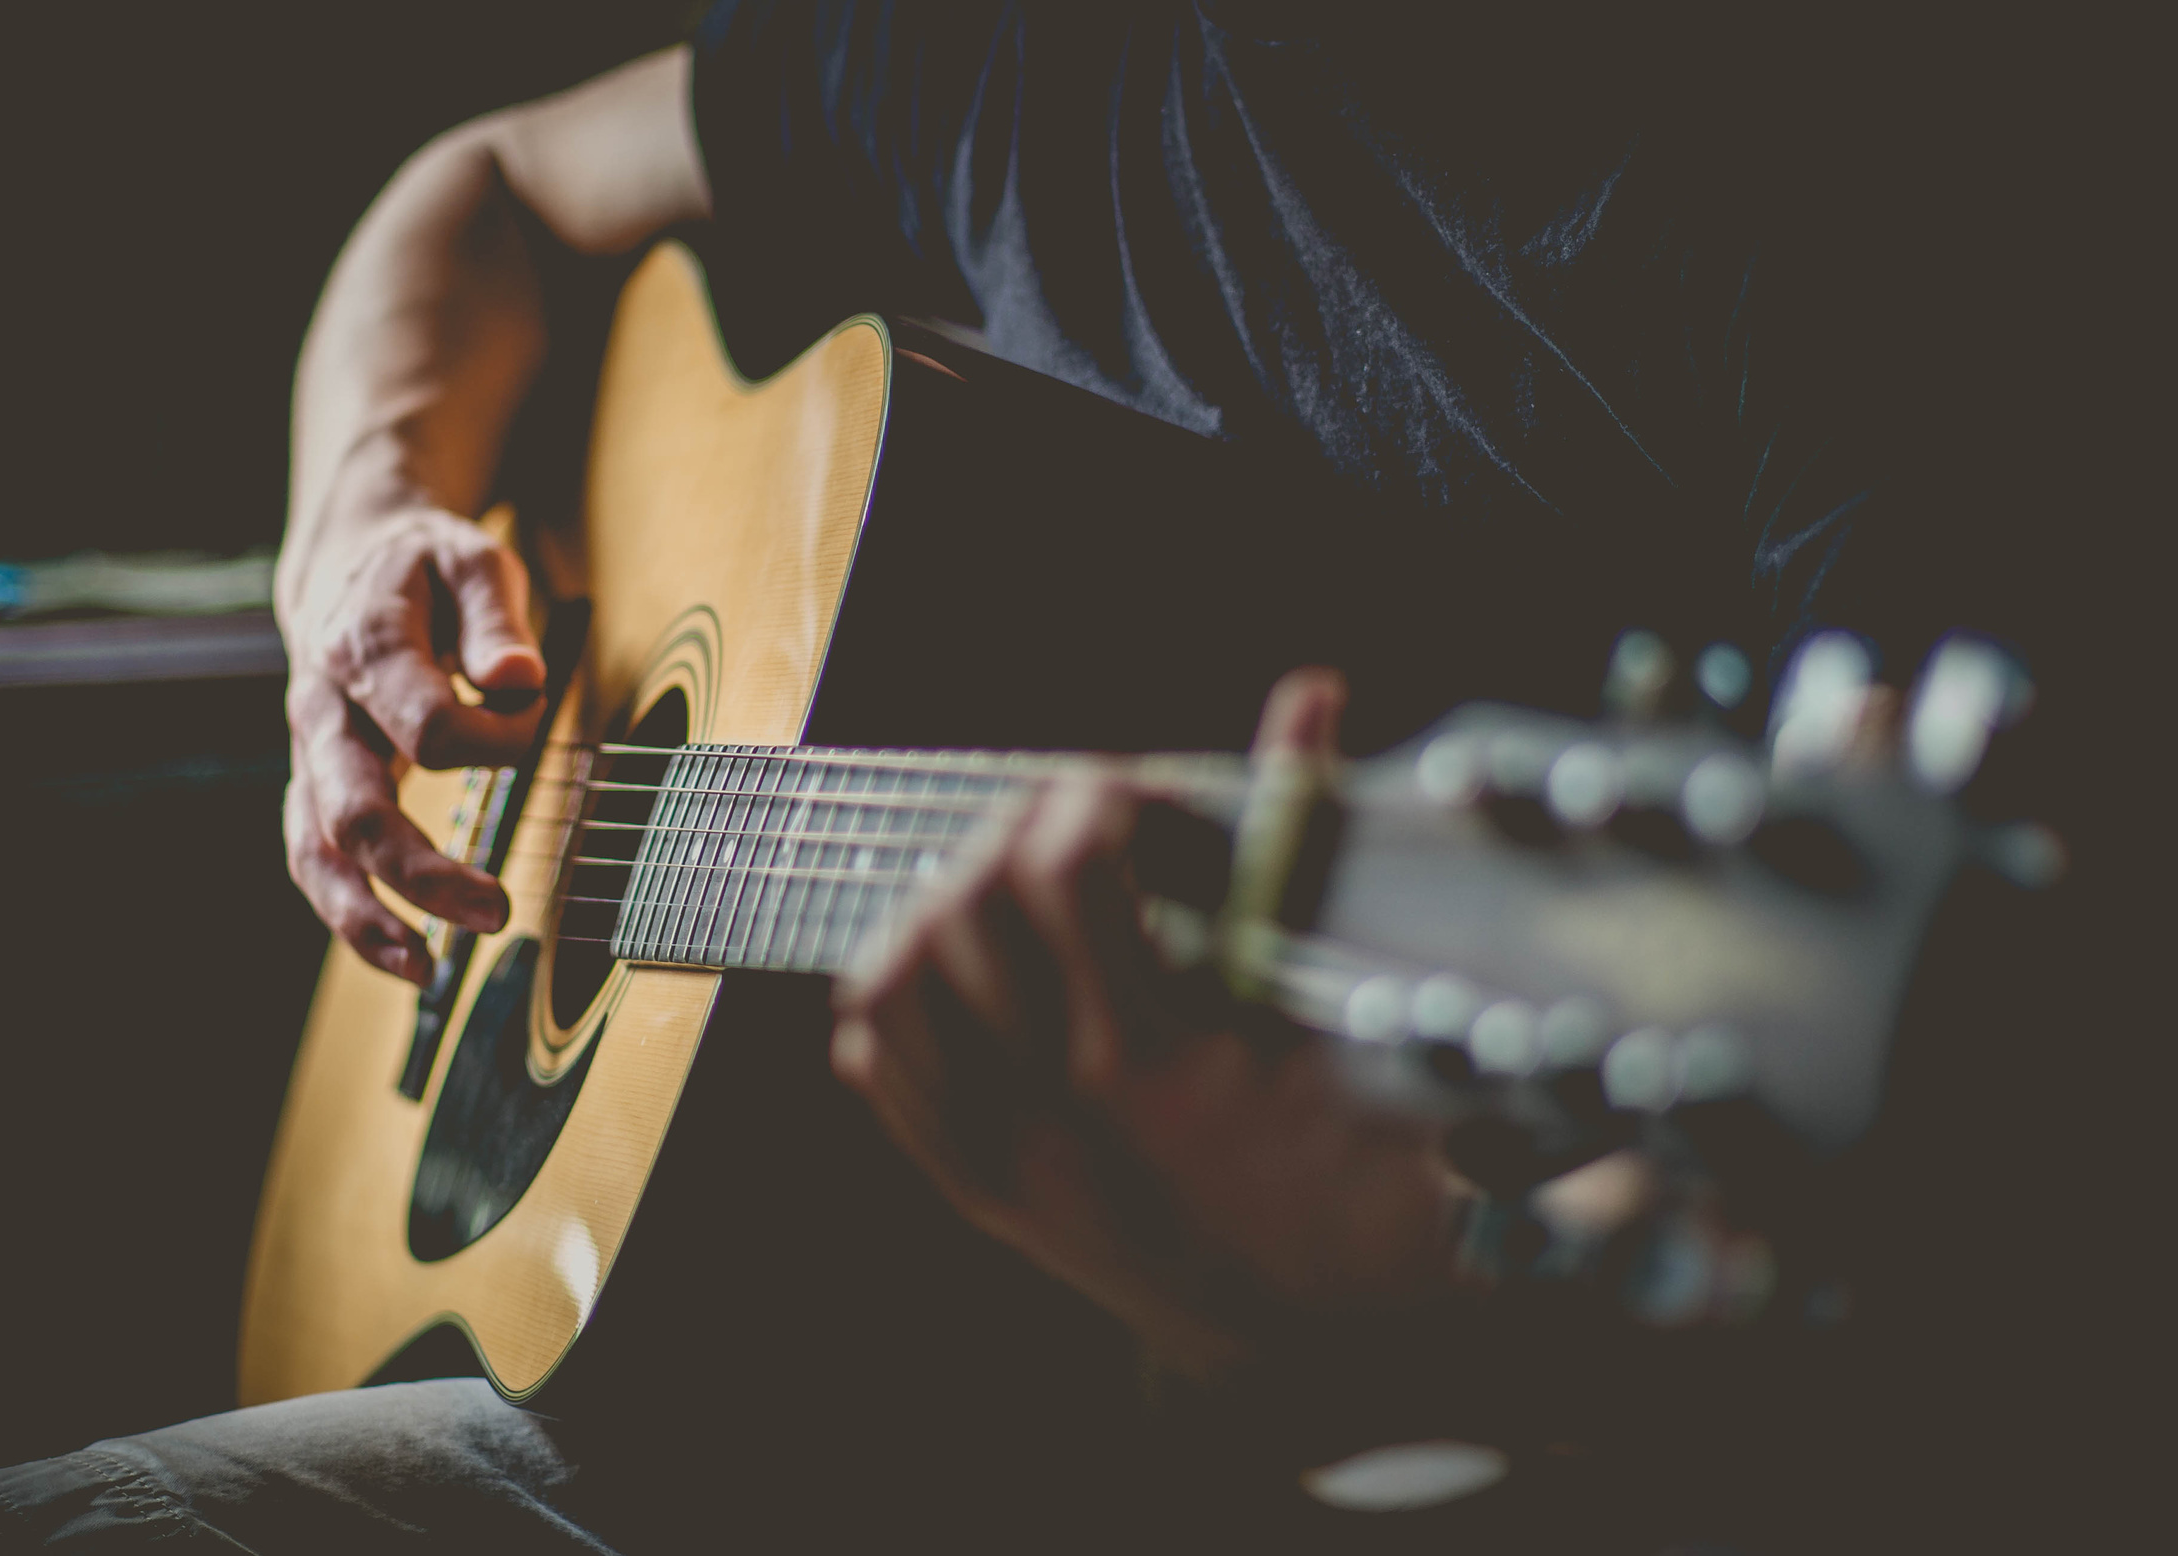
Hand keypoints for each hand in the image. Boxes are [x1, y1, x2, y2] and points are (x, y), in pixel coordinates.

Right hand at [279, 505, 545, 984]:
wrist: (352, 564)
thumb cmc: (426, 568)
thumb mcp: (473, 560)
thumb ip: (494, 619)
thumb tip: (516, 678)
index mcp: (363, 647)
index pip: (428, 727)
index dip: (496, 738)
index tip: (531, 711)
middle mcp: (322, 709)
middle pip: (356, 810)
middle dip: (422, 871)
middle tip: (496, 909)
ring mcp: (310, 754)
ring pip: (316, 851)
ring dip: (366, 919)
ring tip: (427, 971)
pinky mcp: (315, 785)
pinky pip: (316, 861)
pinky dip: (352, 916)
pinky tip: (404, 956)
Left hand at [830, 670, 1466, 1378]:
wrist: (1336, 1359)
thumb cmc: (1371, 1182)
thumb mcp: (1356, 1014)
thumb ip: (1309, 837)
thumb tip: (1309, 691)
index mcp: (1157, 1060)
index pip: (1060, 869)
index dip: (1092, 799)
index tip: (1136, 799)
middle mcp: (1058, 1113)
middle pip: (961, 909)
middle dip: (1014, 834)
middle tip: (1077, 828)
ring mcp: (1006, 1160)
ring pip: (892, 985)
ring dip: (944, 907)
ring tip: (1018, 890)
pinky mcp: (983, 1193)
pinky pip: (881, 1069)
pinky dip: (903, 999)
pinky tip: (969, 974)